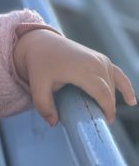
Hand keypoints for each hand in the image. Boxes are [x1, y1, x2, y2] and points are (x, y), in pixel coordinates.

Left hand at [13, 29, 136, 125]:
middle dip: (107, 108)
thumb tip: (54, 123)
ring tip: (106, 115)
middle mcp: (96, 63)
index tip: (104, 123)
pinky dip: (126, 87)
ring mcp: (100, 59)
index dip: (107, 109)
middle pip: (109, 90)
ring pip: (114, 84)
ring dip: (113, 100)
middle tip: (98, 122)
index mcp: (82, 70)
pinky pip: (118, 74)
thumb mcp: (37, 85)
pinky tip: (131, 102)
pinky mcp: (101, 59)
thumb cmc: (39, 64)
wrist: (41, 42)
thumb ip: (44, 106)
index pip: (102, 93)